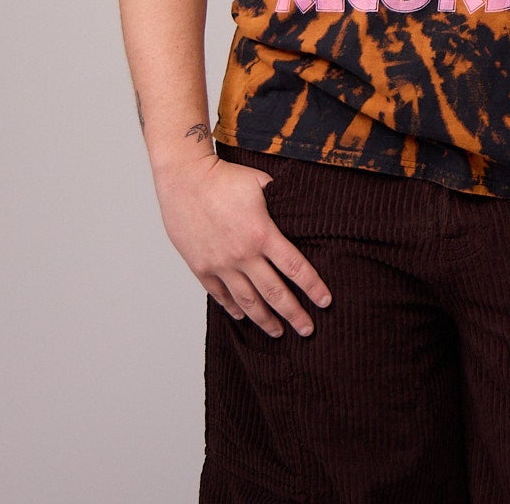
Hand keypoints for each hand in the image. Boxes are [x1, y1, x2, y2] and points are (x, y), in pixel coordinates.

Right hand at [153, 153, 331, 336]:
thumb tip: (302, 208)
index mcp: (262, 234)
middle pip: (275, 293)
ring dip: (265, 319)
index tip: (325, 302)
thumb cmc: (224, 177)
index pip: (295, 268)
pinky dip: (233, 308)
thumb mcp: (261, 184)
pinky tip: (243, 316)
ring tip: (278, 332)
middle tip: (308, 330)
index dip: (313, 287)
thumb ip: (281, 202)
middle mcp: (243, 255)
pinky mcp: (200, 267)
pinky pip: (220, 295)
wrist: (184, 178)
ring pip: (247, 301)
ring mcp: (220, 264)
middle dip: (294, 314)